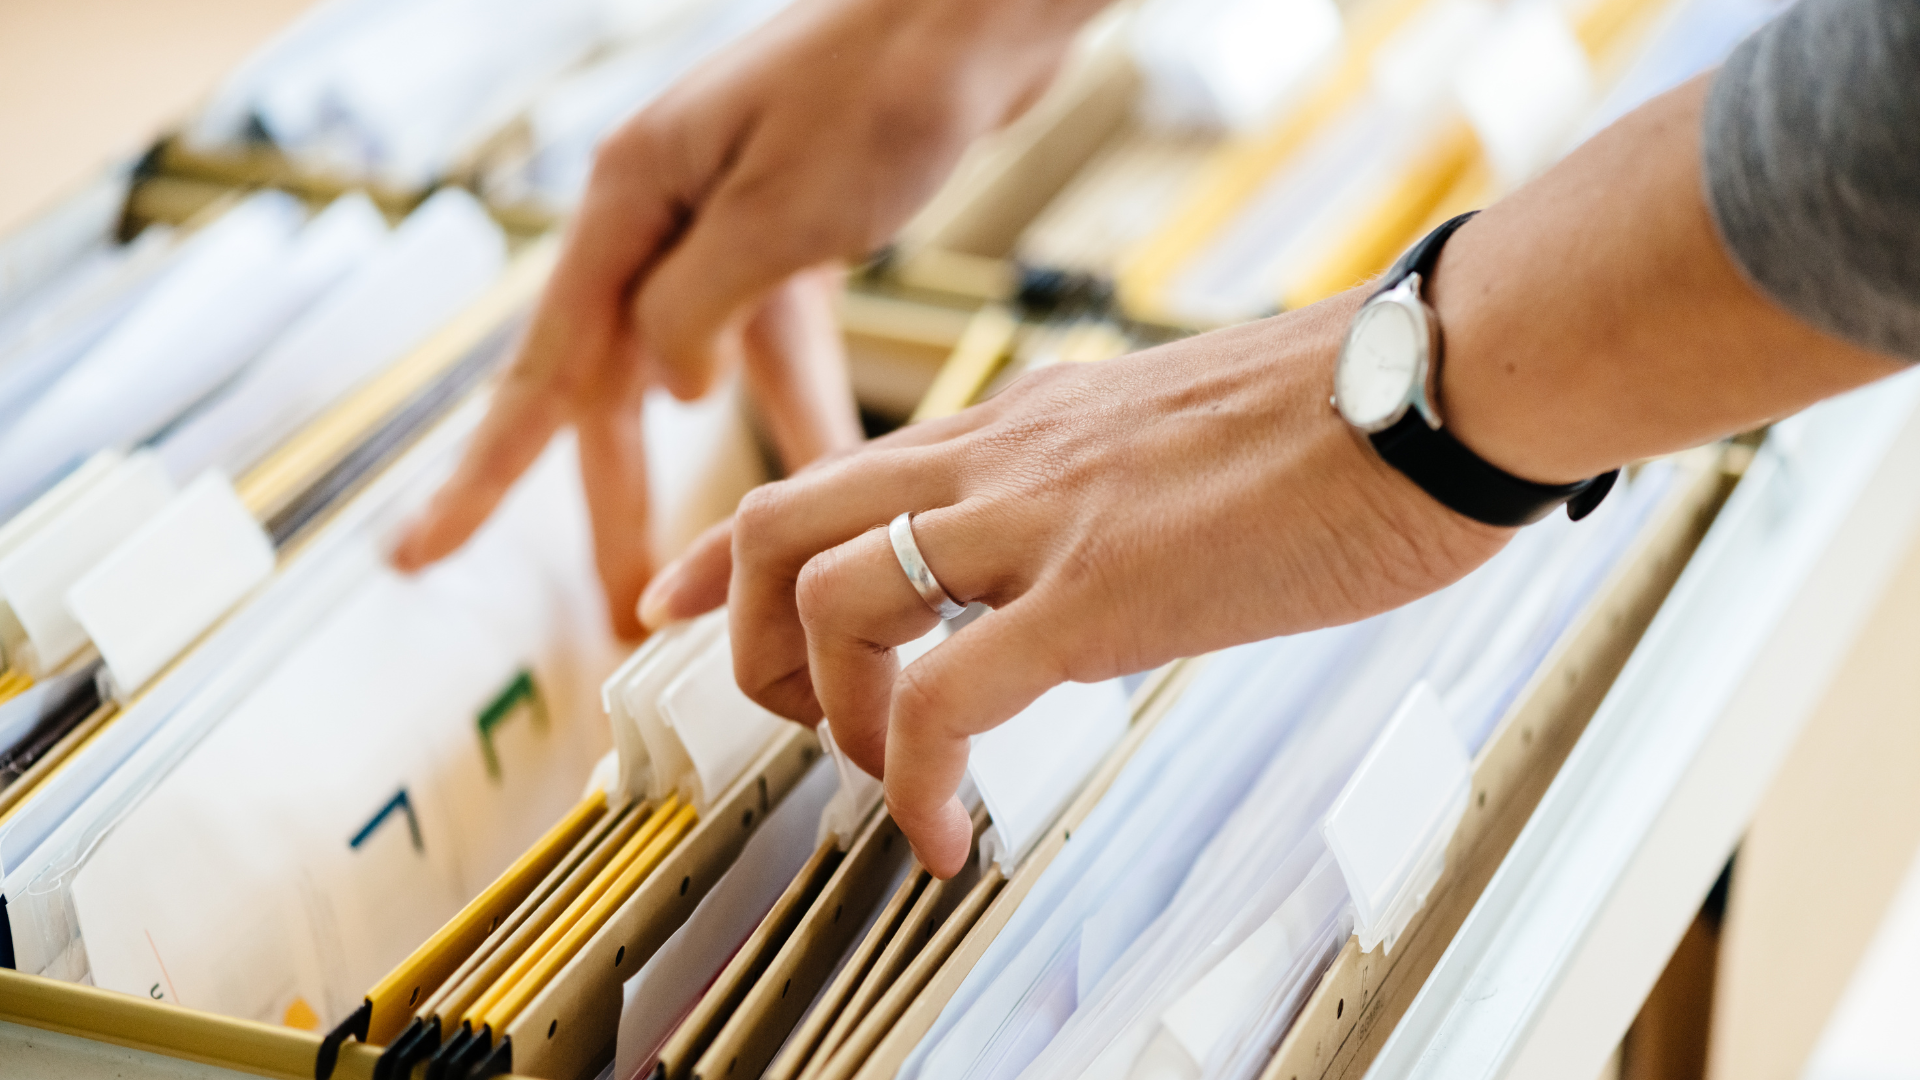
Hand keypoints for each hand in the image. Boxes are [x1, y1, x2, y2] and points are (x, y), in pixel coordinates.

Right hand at [390, 0, 1097, 631]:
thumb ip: (699, 310)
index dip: (487, 472)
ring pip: (689, 374)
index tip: (426, 552)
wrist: (982, 11)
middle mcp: (661, 210)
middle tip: (609, 611)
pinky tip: (814, 473)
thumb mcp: (778, 217)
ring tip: (687, 570)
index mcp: (629, 198)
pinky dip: (794, 409)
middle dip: (606, 500)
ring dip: (696, 472)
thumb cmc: (886, 85)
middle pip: (610, 383)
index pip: (545, 362)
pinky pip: (773, 345)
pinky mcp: (793, 229)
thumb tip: (660, 389)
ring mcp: (725, 221)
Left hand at [638, 293, 1513, 875]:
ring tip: (896, 780)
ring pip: (824, 601)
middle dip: (739, 640)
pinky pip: (944, 698)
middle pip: (774, 526)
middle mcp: (1000, 459)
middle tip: (803, 721)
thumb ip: (1093, 495)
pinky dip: (917, 782)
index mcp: (1019, 426)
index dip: (714, 549)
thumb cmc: (1342, 416)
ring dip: (829, 716)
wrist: (1442, 384)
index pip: (823, 470)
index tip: (670, 601)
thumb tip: (1071, 580)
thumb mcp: (1172, 444)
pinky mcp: (1100, 593)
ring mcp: (1040, 520)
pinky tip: (950, 835)